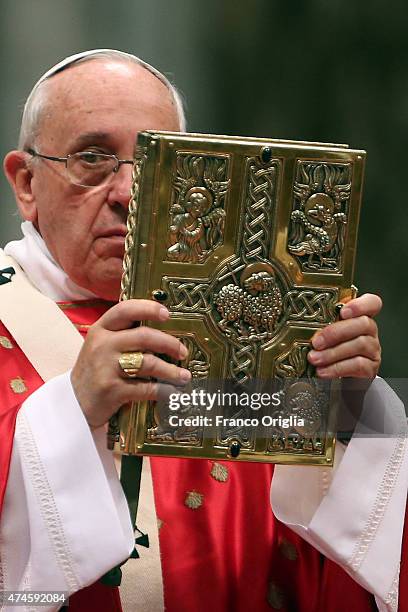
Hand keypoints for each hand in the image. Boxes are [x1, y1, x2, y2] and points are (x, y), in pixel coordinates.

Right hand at [71, 299, 190, 427]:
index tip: (167, 314)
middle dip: (170, 344)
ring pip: (149, 363)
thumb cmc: (95, 372)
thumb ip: (124, 335)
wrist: (73, 405)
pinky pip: (146, 388)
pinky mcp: (112, 390)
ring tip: (183, 376)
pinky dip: (163, 390)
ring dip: (171, 371)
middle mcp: (102, 345)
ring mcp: (106, 368)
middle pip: (144, 336)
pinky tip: (171, 391)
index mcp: (100, 330)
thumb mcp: (101, 347)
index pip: (125, 310)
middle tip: (182, 351)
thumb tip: (163, 331)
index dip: (149, 308)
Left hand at [307, 293, 381, 378]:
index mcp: (359, 316)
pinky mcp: (370, 367)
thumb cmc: (328, 348)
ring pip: (360, 344)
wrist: (336, 378)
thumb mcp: (324, 332)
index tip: (343, 311)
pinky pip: (358, 365)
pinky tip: (323, 371)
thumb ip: (321, 324)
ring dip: (333, 353)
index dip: (361, 305)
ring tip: (314, 359)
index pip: (372, 303)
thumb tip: (298, 320)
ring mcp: (373, 349)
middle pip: (363, 324)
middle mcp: (369, 330)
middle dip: (335, 333)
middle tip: (316, 343)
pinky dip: (337, 368)